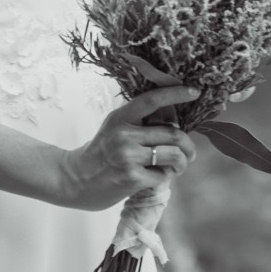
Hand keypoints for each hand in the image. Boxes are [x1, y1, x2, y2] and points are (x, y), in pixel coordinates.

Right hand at [55, 85, 199, 209]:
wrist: (76, 179)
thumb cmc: (102, 153)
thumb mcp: (115, 128)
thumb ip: (140, 122)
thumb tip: (175, 120)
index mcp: (121, 117)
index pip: (152, 100)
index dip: (175, 94)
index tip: (194, 91)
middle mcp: (124, 134)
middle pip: (173, 133)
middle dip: (188, 145)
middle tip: (190, 153)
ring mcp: (128, 156)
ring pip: (174, 154)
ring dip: (182, 163)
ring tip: (178, 167)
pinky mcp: (132, 178)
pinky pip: (163, 175)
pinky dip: (165, 177)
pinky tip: (156, 177)